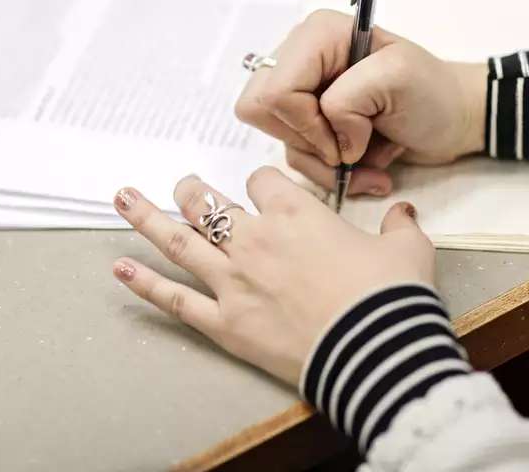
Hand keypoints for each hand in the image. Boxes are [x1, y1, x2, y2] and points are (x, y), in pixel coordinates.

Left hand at [112, 169, 433, 385]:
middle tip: (185, 184)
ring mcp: (235, 281)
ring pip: (181, 241)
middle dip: (194, 191)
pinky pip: (176, 300)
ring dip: (149, 218)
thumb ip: (400, 224)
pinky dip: (145, 285)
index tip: (265, 189)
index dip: (263, 183)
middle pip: (210, 204)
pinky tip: (120, 270)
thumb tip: (403, 212)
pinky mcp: (226, 323)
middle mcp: (256, 240)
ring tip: (124, 200)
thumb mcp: (408, 250)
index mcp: (296, 214)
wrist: (377, 348)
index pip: (263, 181)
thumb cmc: (390, 294)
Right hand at [235, 10, 485, 196]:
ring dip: (327, 163)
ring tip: (369, 159)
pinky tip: (366, 165)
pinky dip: (332, 172)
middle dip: (309, 142)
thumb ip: (349, 99)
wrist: (452, 119)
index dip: (306, 122)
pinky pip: (298, 157)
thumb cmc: (433, 92)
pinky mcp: (312, 124)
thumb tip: (333, 138)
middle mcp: (302, 59)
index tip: (348, 137)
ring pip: (282, 141)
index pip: (276, 89)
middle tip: (350, 146)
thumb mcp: (398, 79)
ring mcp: (304, 93)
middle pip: (262, 112)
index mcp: (318, 35)